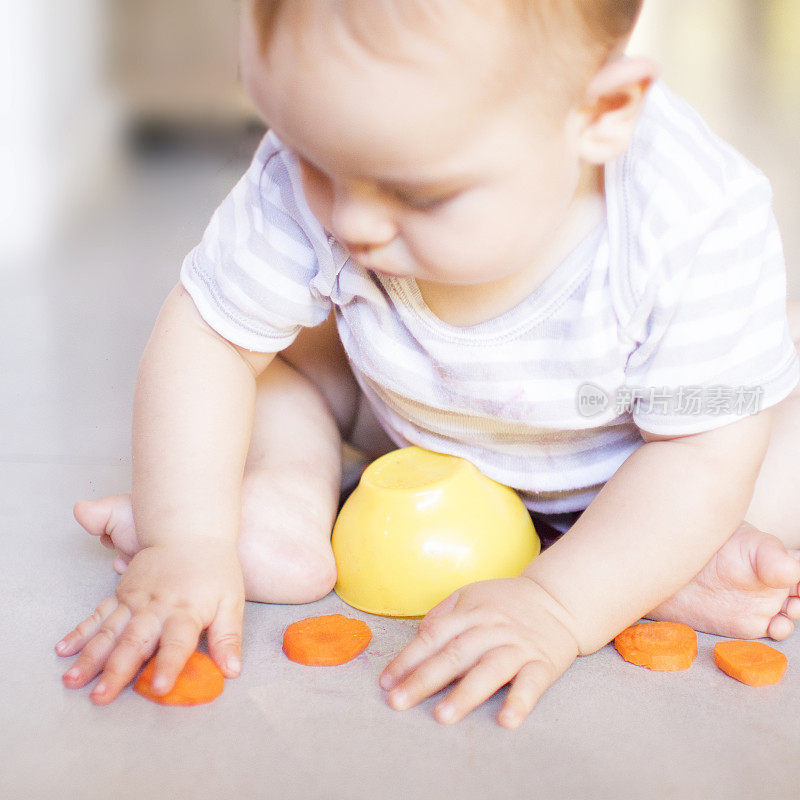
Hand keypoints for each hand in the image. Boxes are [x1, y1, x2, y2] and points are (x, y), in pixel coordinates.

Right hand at [54, 539, 244, 703]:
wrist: (192, 532)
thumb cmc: (215, 570)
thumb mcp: (231, 601)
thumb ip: (228, 637)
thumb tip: (232, 670)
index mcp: (186, 611)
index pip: (177, 643)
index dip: (168, 665)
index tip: (158, 688)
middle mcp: (157, 608)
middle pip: (135, 642)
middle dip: (116, 670)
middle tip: (100, 696)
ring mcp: (135, 601)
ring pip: (110, 632)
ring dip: (91, 657)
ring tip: (72, 680)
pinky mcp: (122, 594)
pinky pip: (99, 615)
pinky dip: (80, 632)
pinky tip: (64, 649)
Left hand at [378, 576, 580, 727]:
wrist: (558, 599)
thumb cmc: (506, 603)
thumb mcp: (471, 596)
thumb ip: (443, 615)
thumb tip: (418, 637)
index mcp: (470, 613)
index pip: (433, 636)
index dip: (408, 659)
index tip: (387, 681)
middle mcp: (491, 629)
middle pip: (455, 654)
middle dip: (424, 680)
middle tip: (398, 702)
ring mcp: (517, 647)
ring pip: (489, 670)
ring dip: (465, 694)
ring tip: (442, 716)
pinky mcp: (543, 664)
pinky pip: (531, 684)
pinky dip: (519, 702)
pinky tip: (506, 720)